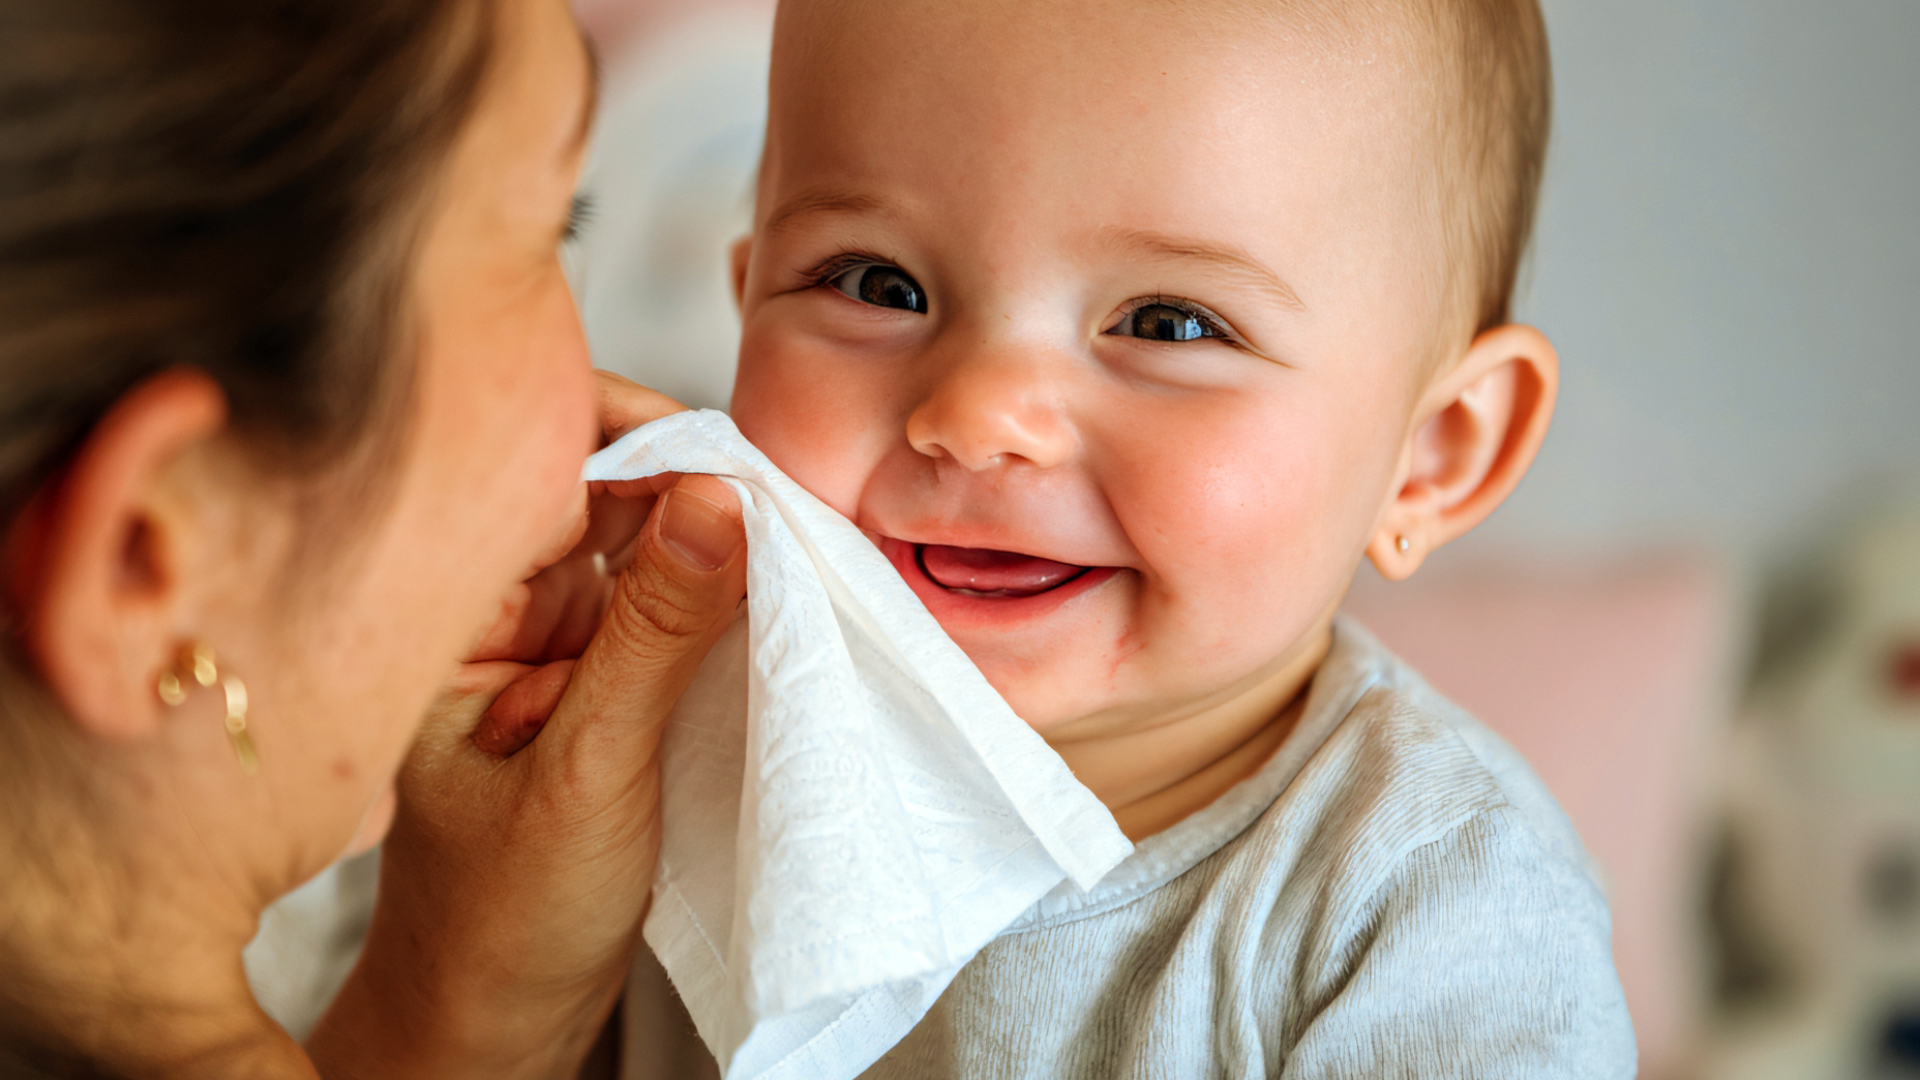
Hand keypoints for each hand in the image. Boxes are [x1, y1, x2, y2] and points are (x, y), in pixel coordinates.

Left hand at [309, 372, 746, 1078]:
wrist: (496, 1022)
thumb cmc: (502, 918)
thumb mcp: (590, 768)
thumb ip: (654, 634)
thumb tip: (720, 499)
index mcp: (441, 608)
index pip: (536, 468)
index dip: (633, 439)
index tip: (728, 454)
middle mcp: (490, 604)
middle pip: (596, 487)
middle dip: (687, 481)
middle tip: (776, 500)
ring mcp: (547, 636)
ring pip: (639, 539)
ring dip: (711, 534)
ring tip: (784, 541)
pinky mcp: (598, 673)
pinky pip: (664, 600)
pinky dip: (717, 589)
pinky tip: (765, 589)